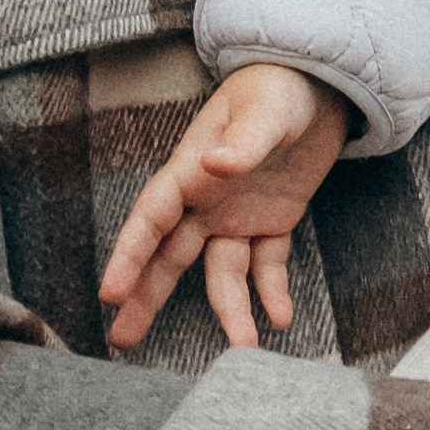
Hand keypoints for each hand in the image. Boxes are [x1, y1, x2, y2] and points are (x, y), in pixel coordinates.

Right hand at [99, 63, 350, 350]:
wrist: (320, 82)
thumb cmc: (279, 87)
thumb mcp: (263, 110)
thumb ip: (242, 141)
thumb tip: (213, 165)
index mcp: (191, 169)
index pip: (151, 218)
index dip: (128, 255)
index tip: (110, 293)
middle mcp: (207, 199)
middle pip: (170, 256)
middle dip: (147, 297)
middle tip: (123, 340)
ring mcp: (237, 214)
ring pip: (222, 272)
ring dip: (230, 309)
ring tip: (242, 348)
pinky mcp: (272, 221)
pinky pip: (266, 264)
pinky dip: (272, 291)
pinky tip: (281, 317)